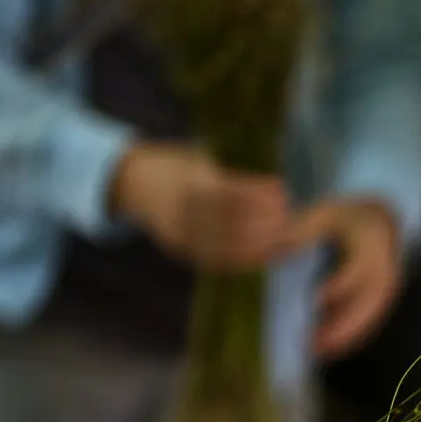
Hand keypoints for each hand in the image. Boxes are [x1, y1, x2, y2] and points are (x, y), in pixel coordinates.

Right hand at [109, 142, 296, 270]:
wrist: (131, 183)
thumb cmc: (175, 166)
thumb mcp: (198, 161)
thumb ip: (228, 179)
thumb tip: (271, 192)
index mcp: (185, 185)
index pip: (228, 193)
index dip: (257, 193)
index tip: (281, 189)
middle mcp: (181, 213)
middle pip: (229, 224)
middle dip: (263, 222)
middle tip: (288, 215)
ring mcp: (179, 236)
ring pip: (224, 246)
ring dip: (258, 243)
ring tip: (283, 234)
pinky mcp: (180, 251)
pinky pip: (215, 260)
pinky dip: (243, 258)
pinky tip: (266, 252)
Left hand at [292, 199, 403, 358]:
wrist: (379, 221)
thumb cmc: (346, 218)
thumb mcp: (324, 214)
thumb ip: (301, 230)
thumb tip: (274, 249)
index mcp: (370, 245)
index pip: (356, 271)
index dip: (338, 287)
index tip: (314, 301)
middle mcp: (384, 270)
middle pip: (367, 303)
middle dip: (341, 325)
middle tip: (313, 343)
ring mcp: (387, 287)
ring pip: (370, 317)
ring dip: (345, 338)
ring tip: (317, 352)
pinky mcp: (382, 300)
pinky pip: (369, 321)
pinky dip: (351, 337)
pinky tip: (328, 350)